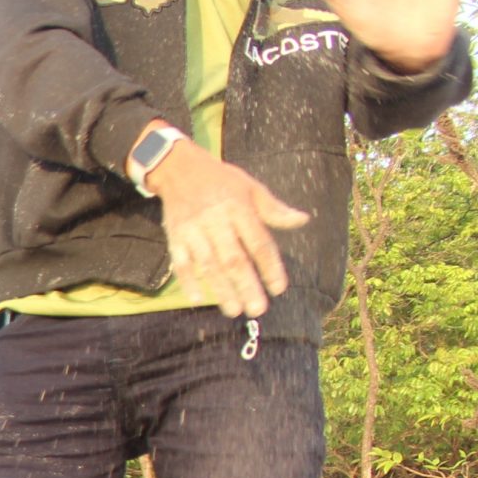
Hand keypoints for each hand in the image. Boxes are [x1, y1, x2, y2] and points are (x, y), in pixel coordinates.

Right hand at [144, 140, 309, 318]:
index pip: (258, 243)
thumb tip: (303, 220)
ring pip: (208, 265)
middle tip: (257, 309)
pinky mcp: (175, 237)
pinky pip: (181, 262)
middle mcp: (216, 221)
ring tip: (234, 310)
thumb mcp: (251, 188)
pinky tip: (197, 299)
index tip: (279, 289)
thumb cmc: (221, 180)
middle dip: (246, 285)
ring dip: (220, 289)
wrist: (179, 168)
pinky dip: (187, 281)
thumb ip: (274, 209)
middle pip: (233, 259)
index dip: (270, 267)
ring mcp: (193, 231)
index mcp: (239, 208)